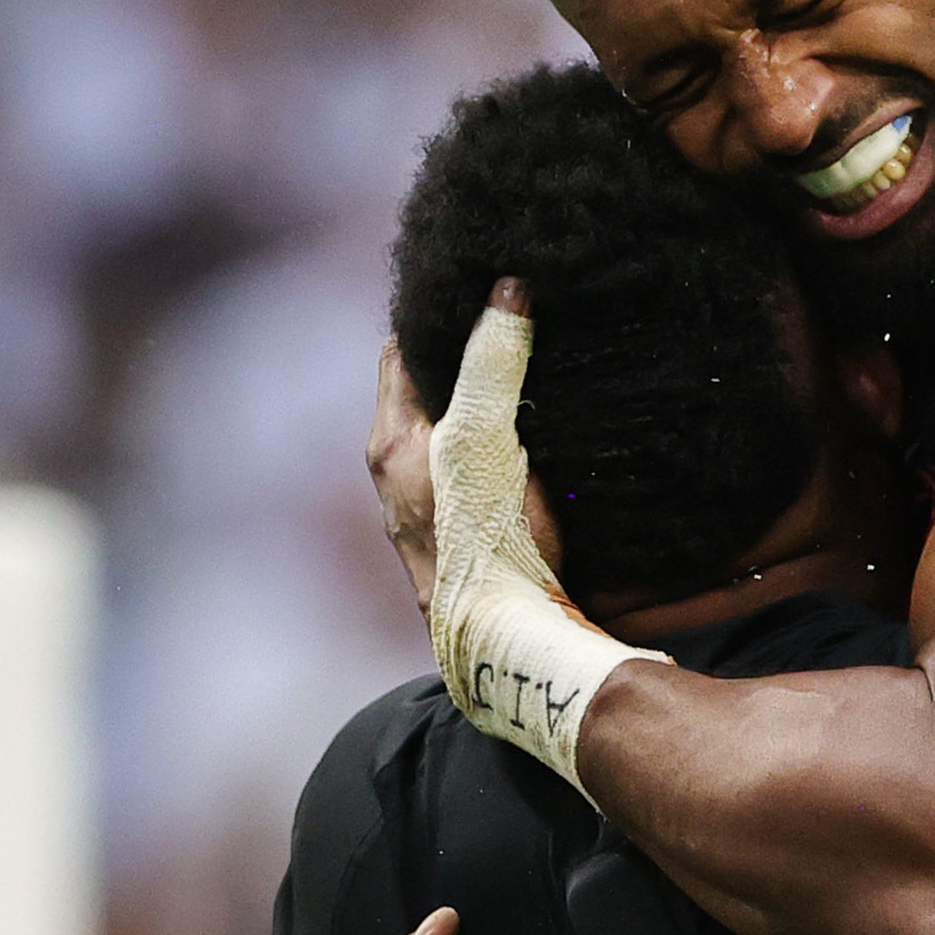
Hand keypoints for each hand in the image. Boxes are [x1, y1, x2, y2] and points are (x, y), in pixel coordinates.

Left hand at [368, 283, 561, 625]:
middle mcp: (401, 479)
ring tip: (535, 373)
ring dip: (488, 408)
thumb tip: (506, 292)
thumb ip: (490, 364)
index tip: (476, 291)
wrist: (507, 644)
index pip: (400, 352)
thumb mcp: (484, 438)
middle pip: (428, 395)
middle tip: (514, 322)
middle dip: (465, 360)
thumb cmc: (486, 542)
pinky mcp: (468, 541)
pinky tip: (544, 447)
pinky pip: (480, 476)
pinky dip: (505, 451)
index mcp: (391, 444)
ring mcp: (433, 514)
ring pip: (455, 437)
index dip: (435, 316)